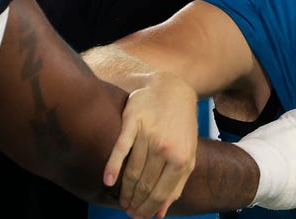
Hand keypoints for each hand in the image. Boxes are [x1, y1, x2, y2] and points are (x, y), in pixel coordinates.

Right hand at [104, 72, 197, 218]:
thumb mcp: (188, 153)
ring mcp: (148, 135)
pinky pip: (120, 149)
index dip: (149, 209)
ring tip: (121, 201)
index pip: (161, 193)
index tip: (140, 217)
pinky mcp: (132, 122)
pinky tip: (108, 181)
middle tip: (128, 211)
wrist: (171, 90)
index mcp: (182, 158)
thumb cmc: (180, 125)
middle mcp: (166, 148)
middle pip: (145, 185)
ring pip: (132, 171)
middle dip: (136, 202)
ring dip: (125, 190)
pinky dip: (113, 167)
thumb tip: (161, 213)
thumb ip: (177, 183)